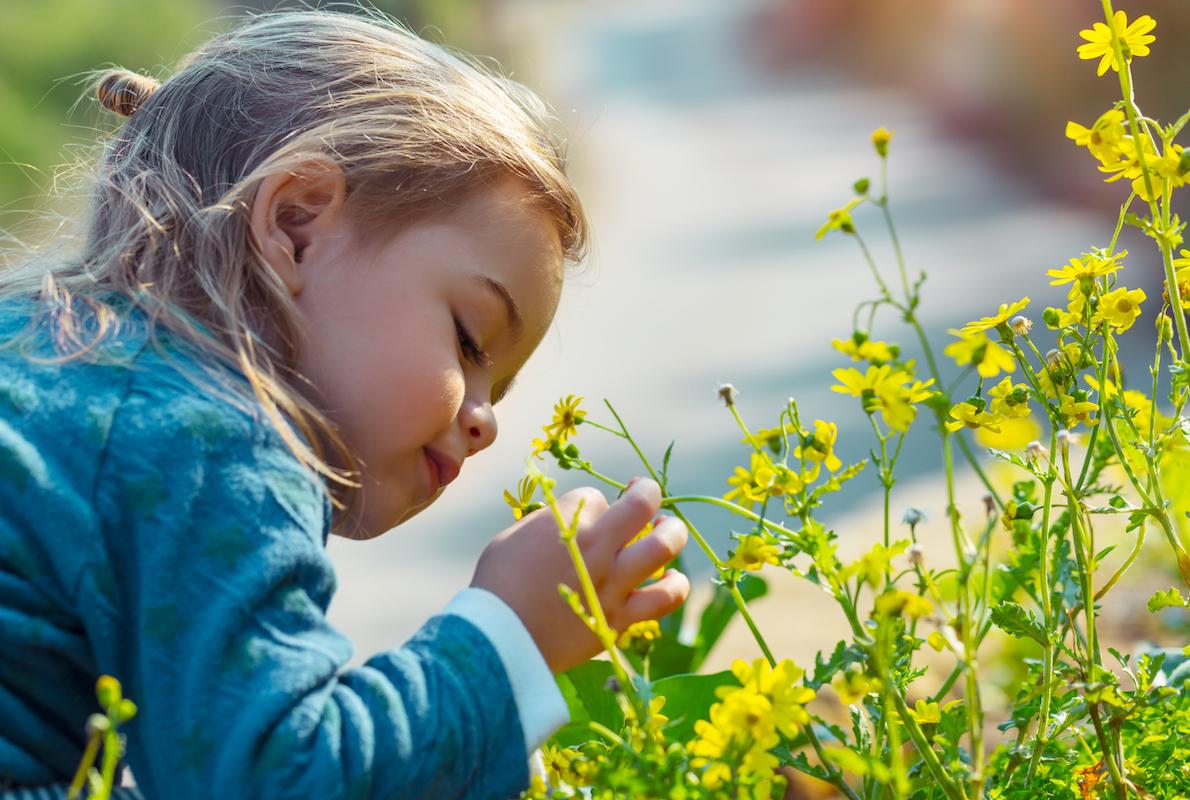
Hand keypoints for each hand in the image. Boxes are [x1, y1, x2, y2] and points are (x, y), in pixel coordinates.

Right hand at [471, 478, 689, 673]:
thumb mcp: (512, 539)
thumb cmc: (496, 587)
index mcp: (567, 525)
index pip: (596, 496)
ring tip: (667, 531)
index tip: (583, 518)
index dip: (592, 504)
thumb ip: (545, 525)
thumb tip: (566, 523)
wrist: (499, 641)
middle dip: (646, 492)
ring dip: (672, 532)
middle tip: (642, 500)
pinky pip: (665, 598)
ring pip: (665, 545)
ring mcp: (614, 583)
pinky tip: (672, 579)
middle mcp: (598, 549)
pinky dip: (675, 585)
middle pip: (643, 503)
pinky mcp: (620, 618)